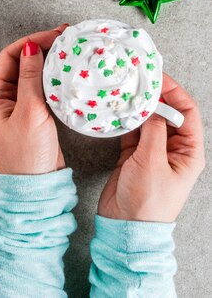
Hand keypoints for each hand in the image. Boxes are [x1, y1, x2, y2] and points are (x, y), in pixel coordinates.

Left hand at [0, 24, 68, 174]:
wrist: (37, 186)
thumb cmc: (27, 154)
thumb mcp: (29, 112)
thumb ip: (30, 79)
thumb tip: (30, 47)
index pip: (9, 57)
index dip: (30, 42)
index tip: (53, 35)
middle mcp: (2, 98)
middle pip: (21, 63)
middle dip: (42, 48)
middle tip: (66, 37)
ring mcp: (18, 106)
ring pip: (33, 74)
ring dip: (49, 61)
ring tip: (70, 49)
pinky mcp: (33, 114)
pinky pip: (42, 88)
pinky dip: (54, 77)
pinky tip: (68, 71)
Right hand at [98, 73, 205, 221]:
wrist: (126, 227)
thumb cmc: (148, 201)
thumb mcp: (152, 162)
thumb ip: (153, 132)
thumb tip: (153, 107)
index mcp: (188, 152)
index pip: (186, 113)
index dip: (174, 93)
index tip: (157, 78)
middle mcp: (172, 150)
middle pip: (167, 115)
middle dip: (154, 97)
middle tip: (137, 81)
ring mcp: (151, 153)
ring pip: (147, 122)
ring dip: (137, 108)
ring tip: (124, 92)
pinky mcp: (132, 157)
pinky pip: (130, 133)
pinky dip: (124, 122)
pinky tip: (116, 112)